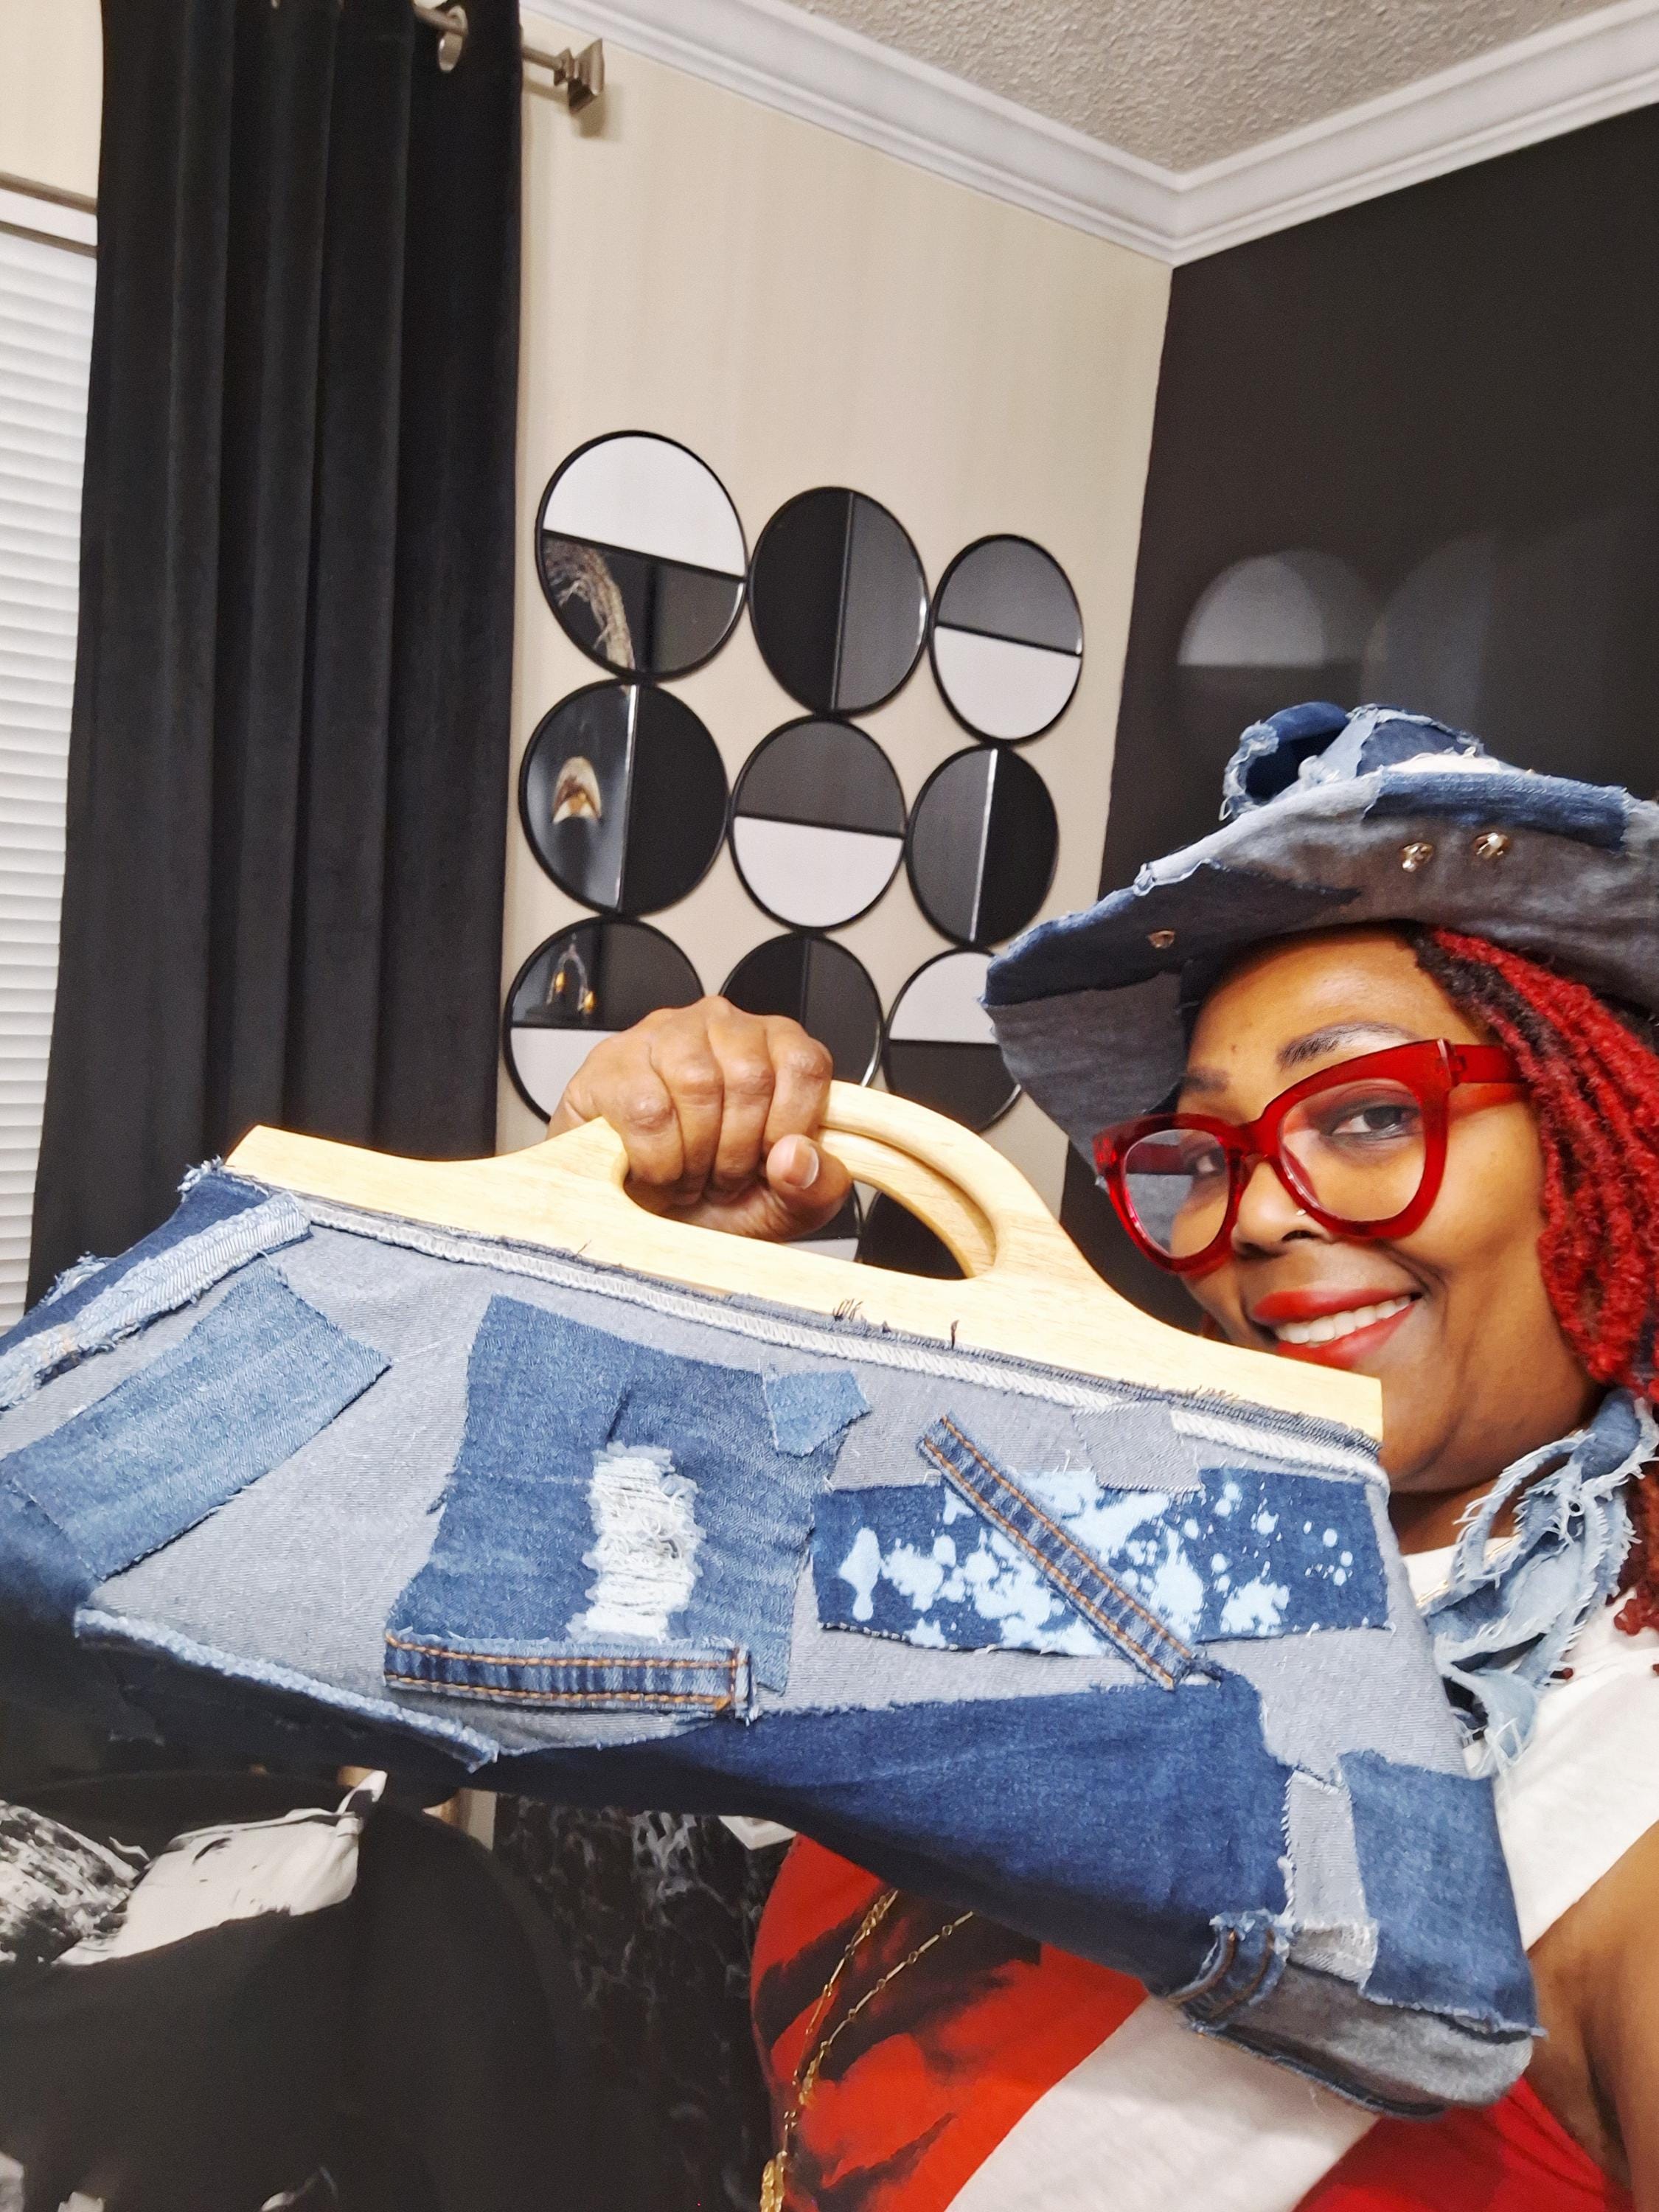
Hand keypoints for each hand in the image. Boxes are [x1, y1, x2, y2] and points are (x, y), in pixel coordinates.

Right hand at [546, 998, 852, 1240]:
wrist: (634, 1222)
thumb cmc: (709, 1200)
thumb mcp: (783, 1207)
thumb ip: (817, 1188)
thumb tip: (799, 1157)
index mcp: (773, 1049)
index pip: (805, 1064)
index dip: (791, 1126)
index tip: (770, 1163)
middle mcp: (720, 1027)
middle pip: (751, 1077)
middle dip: (738, 1151)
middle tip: (721, 1179)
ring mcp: (662, 1036)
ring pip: (698, 1084)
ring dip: (695, 1156)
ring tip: (688, 1176)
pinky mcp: (611, 1066)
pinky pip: (647, 1108)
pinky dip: (657, 1160)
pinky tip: (655, 1171)